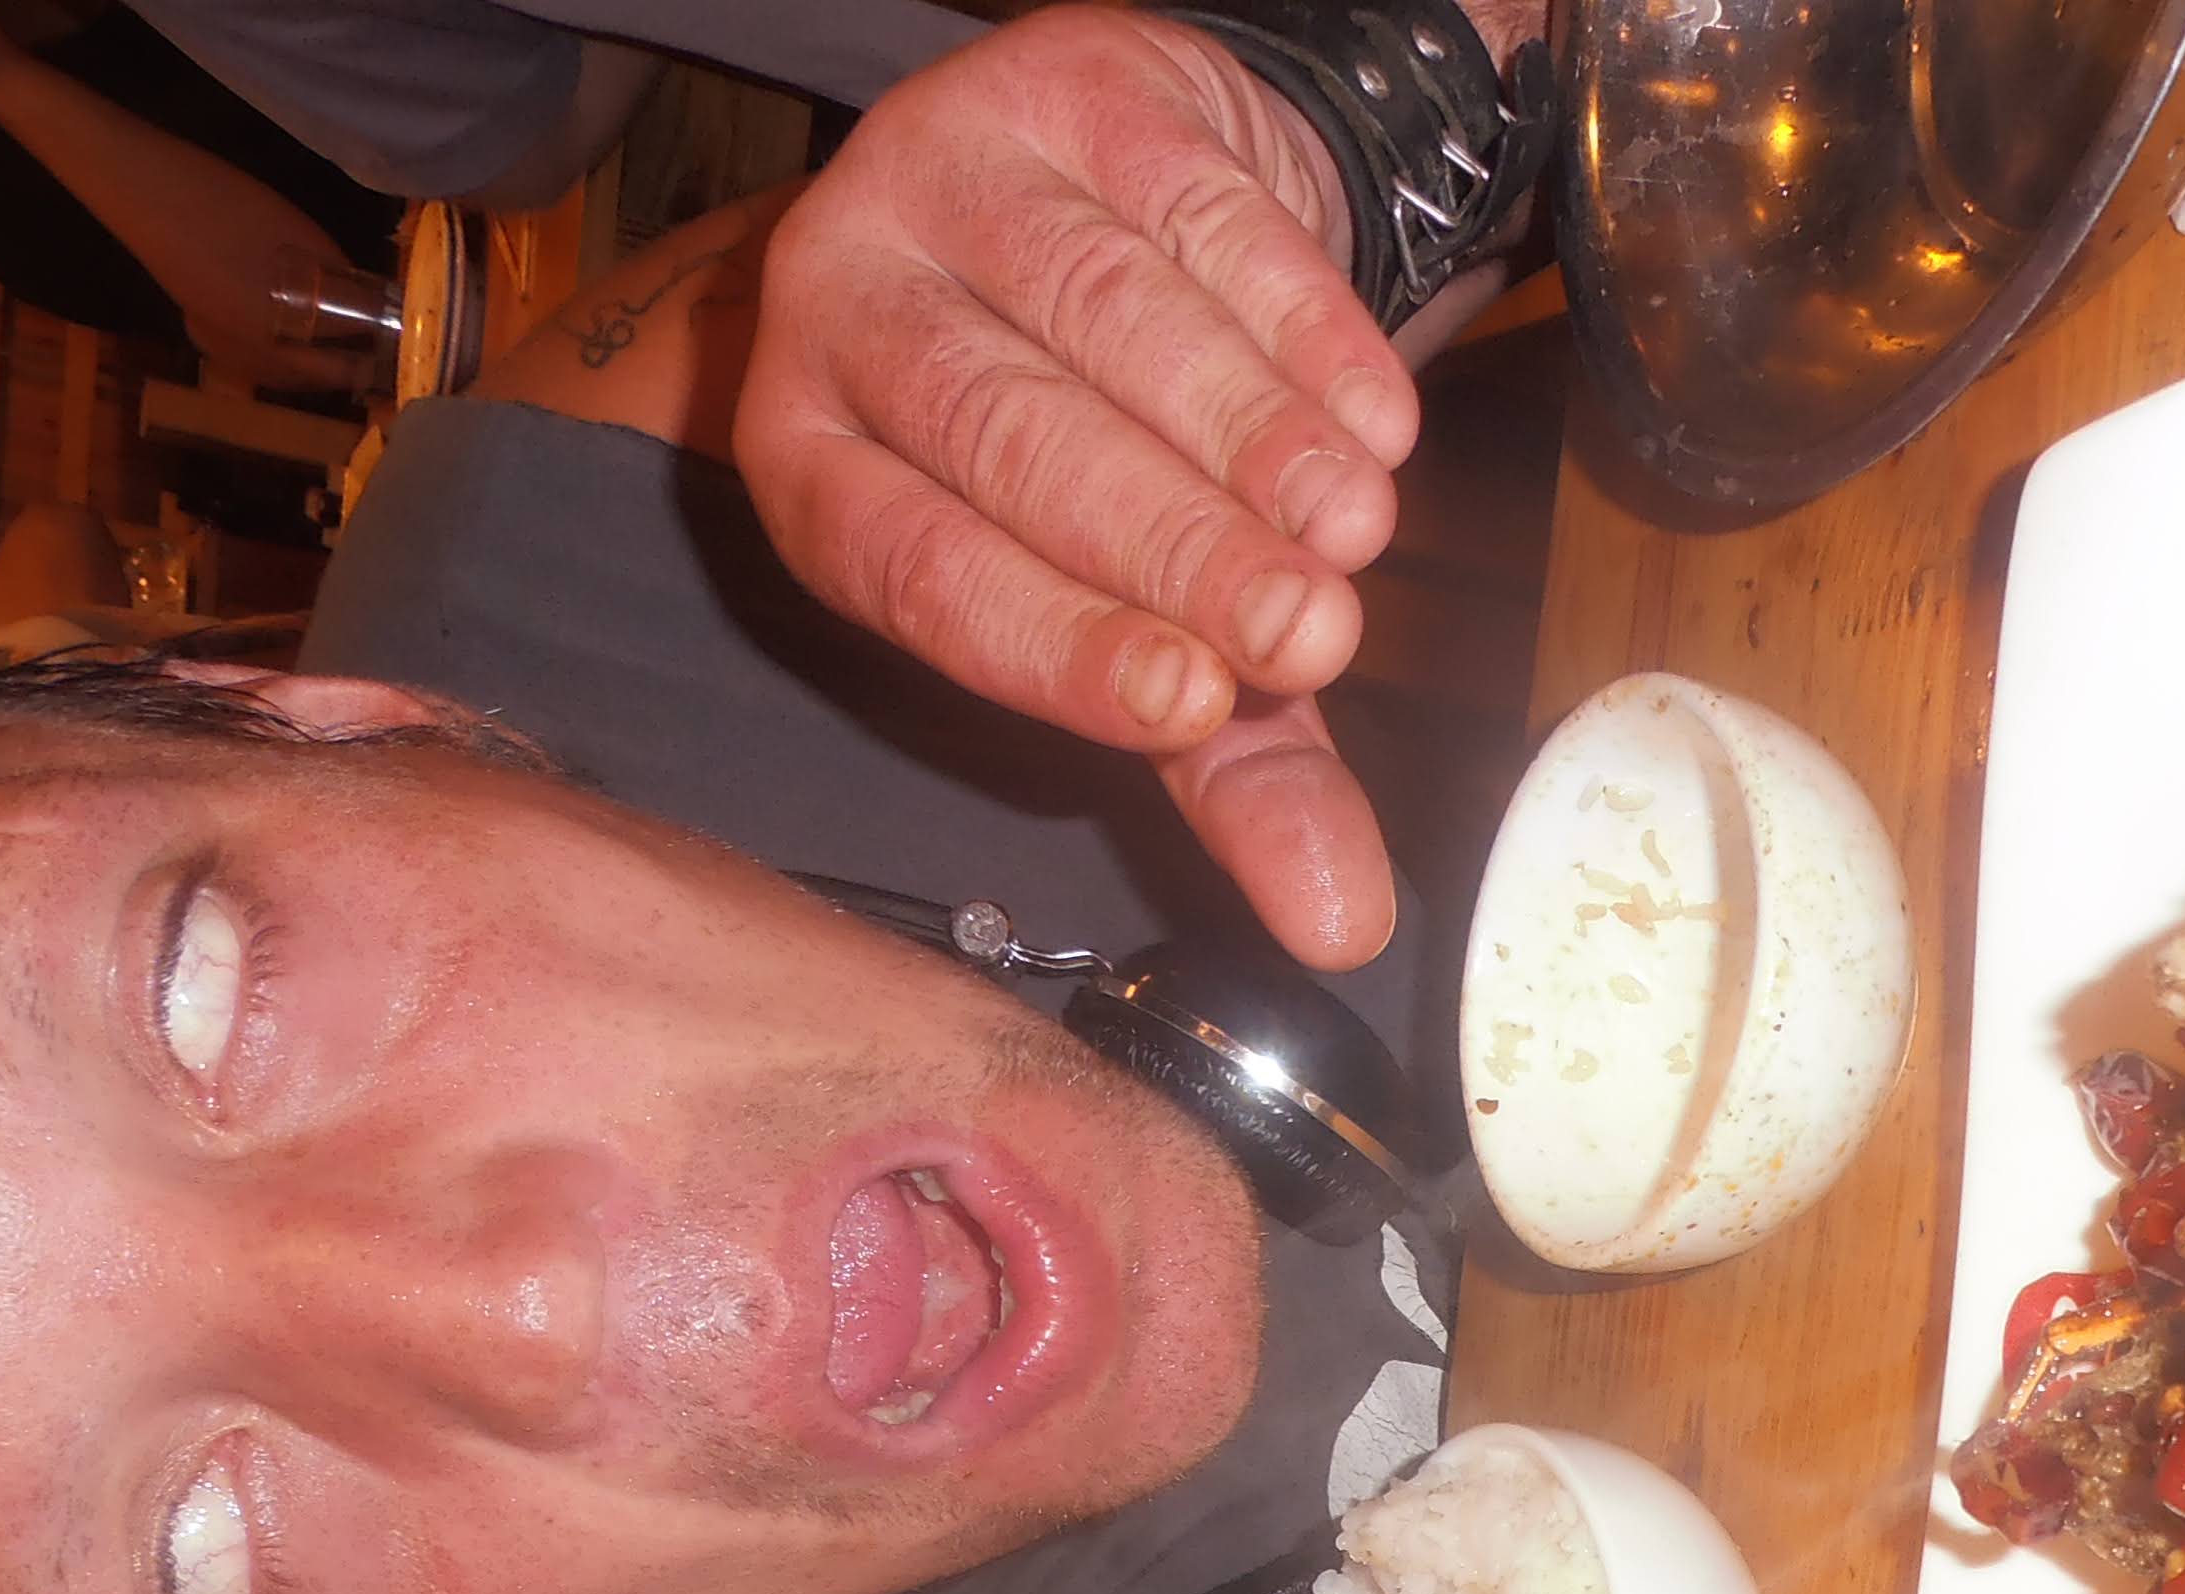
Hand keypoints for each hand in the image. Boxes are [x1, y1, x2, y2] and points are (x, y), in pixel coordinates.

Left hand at [735, 7, 1419, 967]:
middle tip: (1309, 635)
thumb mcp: (1156, 610)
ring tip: (1356, 528)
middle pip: (1005, 435)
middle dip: (1173, 547)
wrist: (1152, 191)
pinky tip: (1370, 412)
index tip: (1190, 704)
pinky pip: (1188, 206)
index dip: (1054, 644)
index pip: (914, 566)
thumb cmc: (1119, 442)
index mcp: (814, 462)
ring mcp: (939, 169)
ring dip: (1245, 433)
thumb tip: (1344, 919)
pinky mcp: (1063, 80)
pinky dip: (1294, 318)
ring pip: (1098, 313)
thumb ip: (1233, 761)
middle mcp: (839, 300)